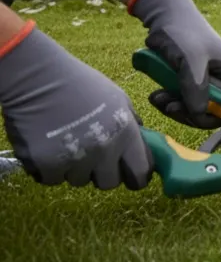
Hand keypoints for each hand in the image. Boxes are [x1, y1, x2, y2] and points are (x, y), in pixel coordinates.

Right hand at [0, 24, 151, 188]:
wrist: (38, 79)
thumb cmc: (81, 85)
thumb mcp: (118, 99)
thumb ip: (132, 123)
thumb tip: (140, 142)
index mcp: (126, 134)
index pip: (140, 172)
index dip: (135, 176)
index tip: (126, 172)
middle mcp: (104, 151)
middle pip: (109, 183)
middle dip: (101, 173)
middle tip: (90, 156)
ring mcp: (74, 159)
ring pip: (79, 181)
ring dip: (74, 168)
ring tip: (65, 143)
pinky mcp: (46, 164)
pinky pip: (52, 179)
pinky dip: (49, 168)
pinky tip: (47, 147)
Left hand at [129, 0, 220, 129]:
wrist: (162, 16)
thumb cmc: (184, 32)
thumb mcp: (192, 59)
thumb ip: (197, 87)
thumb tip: (200, 114)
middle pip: (216, 113)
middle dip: (195, 116)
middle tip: (172, 108)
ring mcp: (205, 83)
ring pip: (196, 110)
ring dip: (177, 109)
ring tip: (159, 99)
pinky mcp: (187, 83)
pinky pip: (182, 102)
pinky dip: (168, 102)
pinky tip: (156, 95)